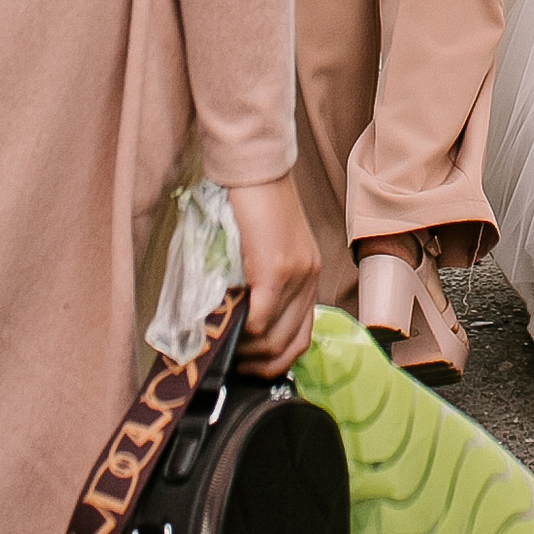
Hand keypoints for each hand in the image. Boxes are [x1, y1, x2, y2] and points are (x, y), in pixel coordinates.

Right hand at [227, 174, 320, 373]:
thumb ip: (262, 284)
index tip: (244, 365)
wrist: (254, 167)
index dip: (272, 363)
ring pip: (272, 342)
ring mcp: (295, 276)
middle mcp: (309, 280)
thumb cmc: (253, 204)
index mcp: (309, 277)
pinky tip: (225, 327)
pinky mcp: (275, 270)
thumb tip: (240, 325)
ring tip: (224, 346)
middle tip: (229, 362)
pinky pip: (259, 321)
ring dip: (244, 354)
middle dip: (255, 366)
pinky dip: (240, 333)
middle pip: (288, 348)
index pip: (300, 340)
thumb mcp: (267, 249)